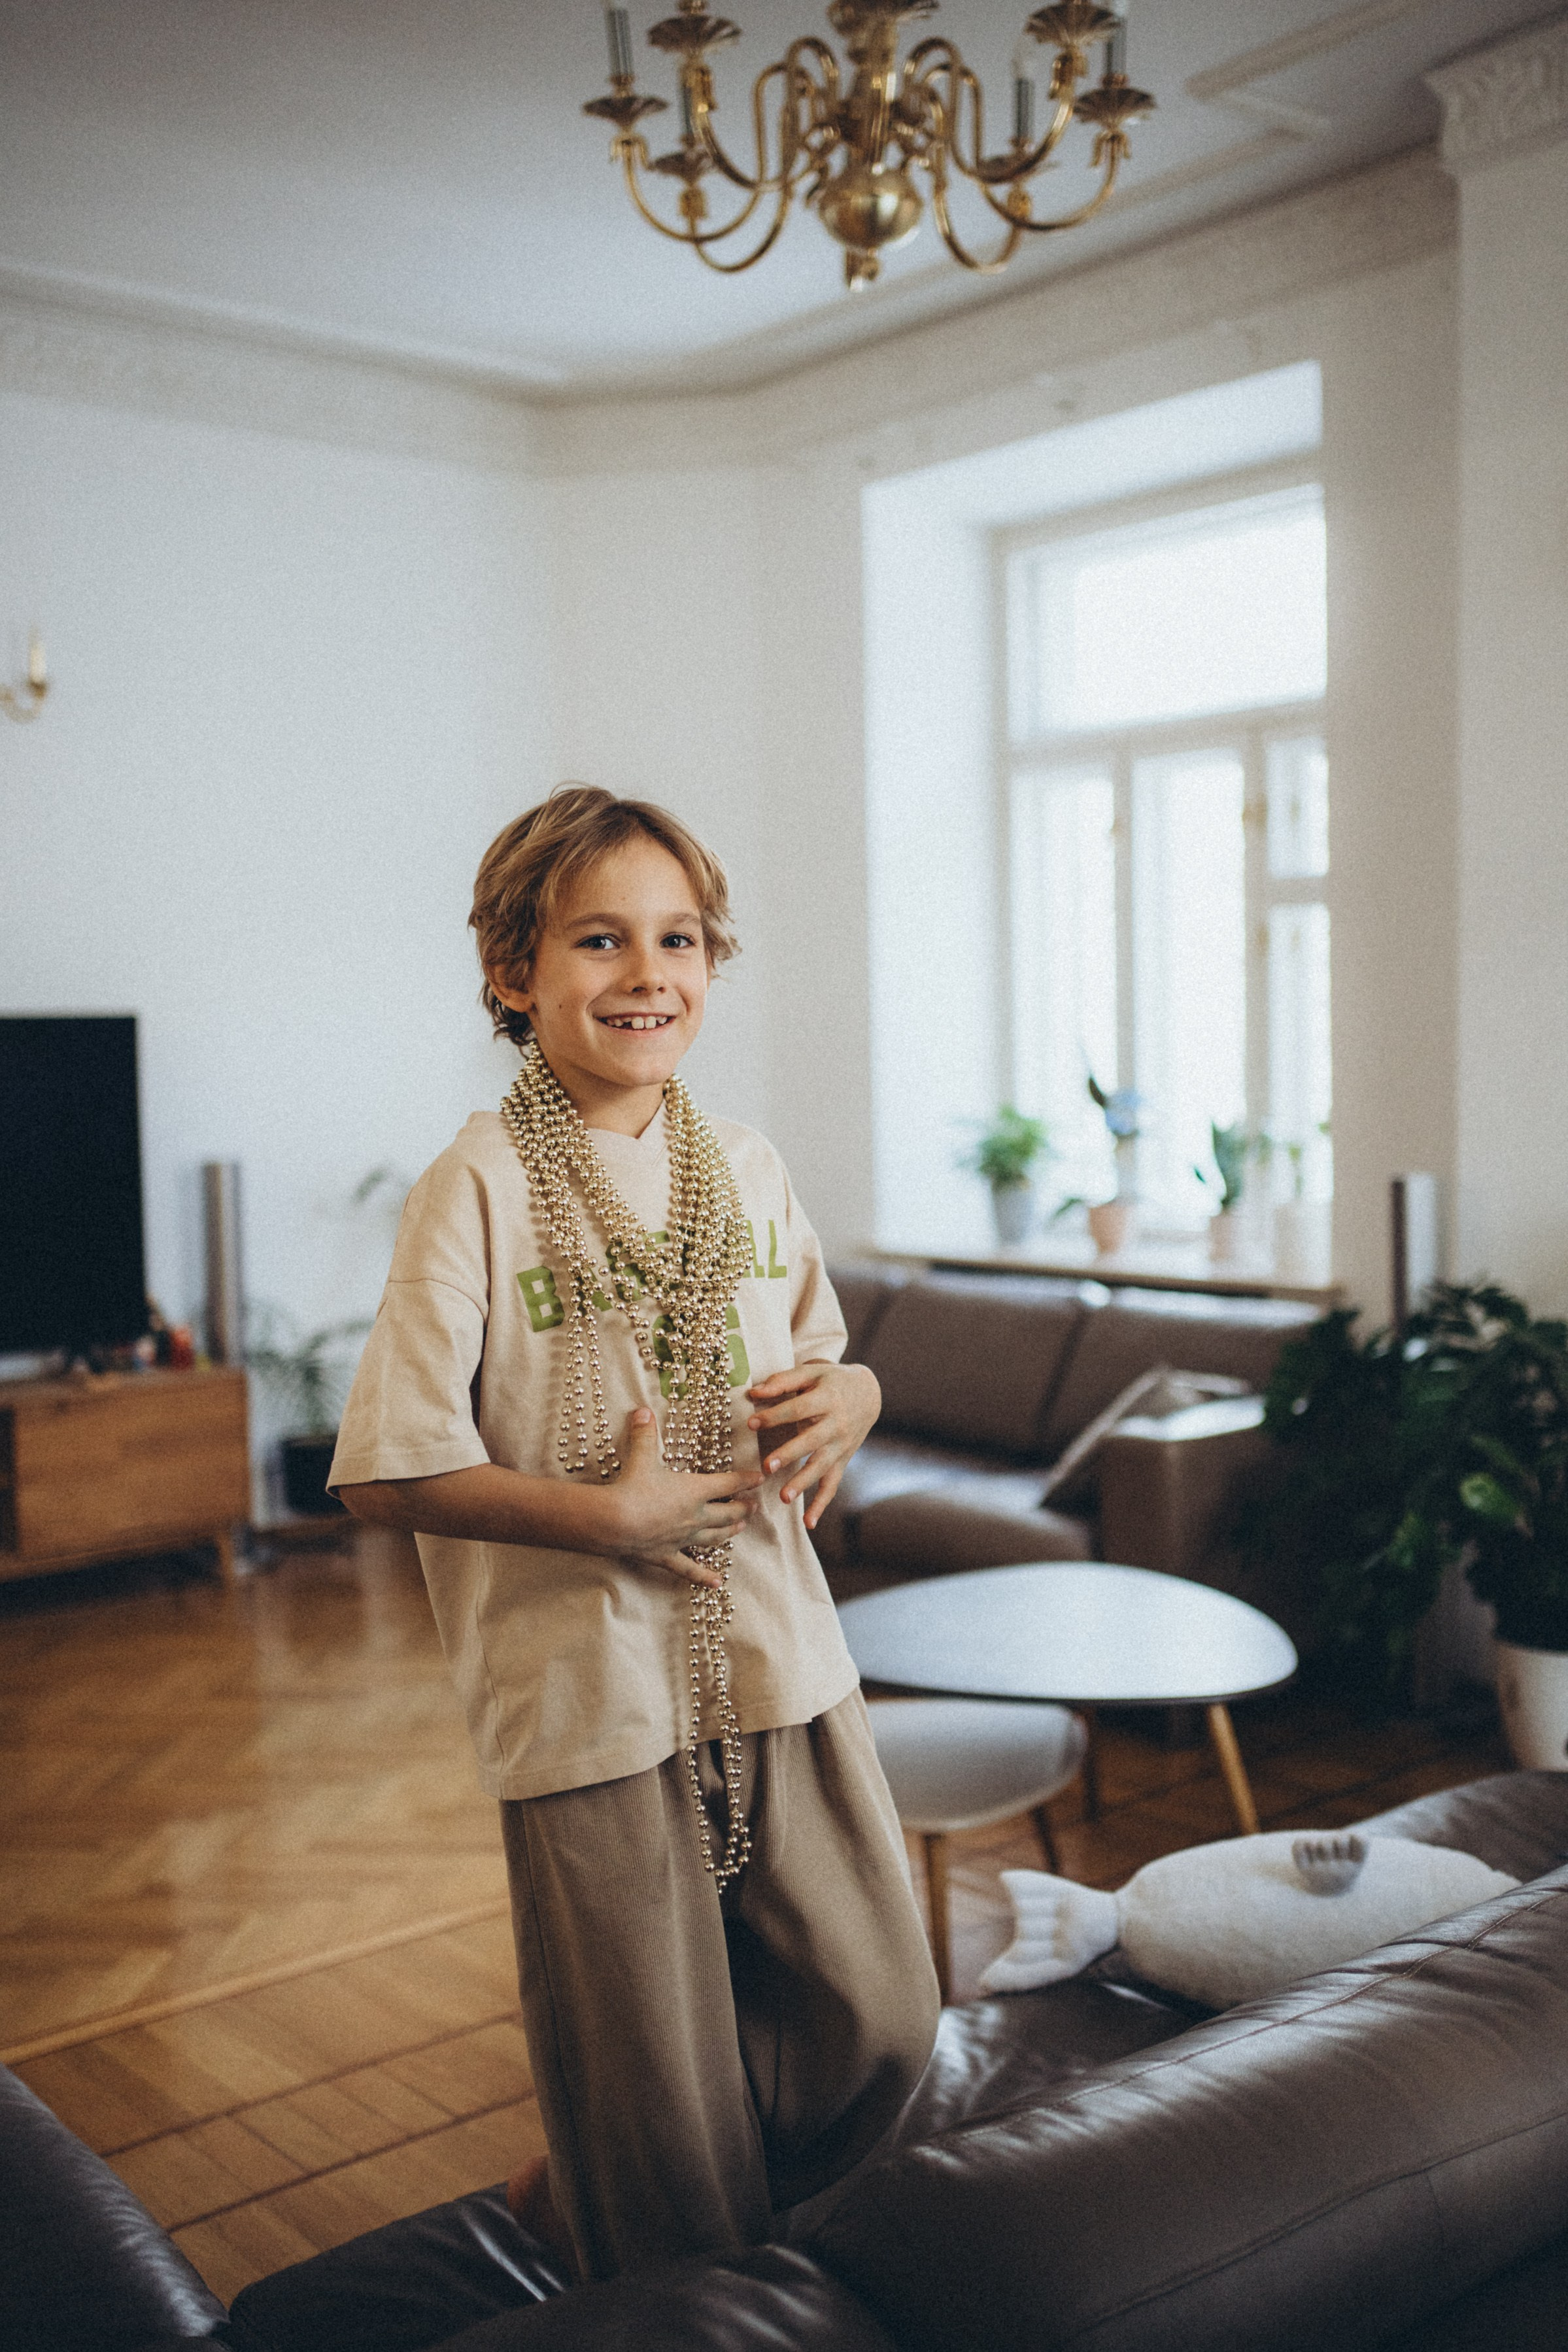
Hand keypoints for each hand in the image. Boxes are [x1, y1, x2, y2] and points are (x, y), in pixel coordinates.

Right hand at [607, 1408, 762, 1588]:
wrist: (614, 1521)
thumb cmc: (632, 1487)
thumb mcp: (641, 1456)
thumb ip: (645, 1433)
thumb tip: (642, 1410)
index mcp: (695, 1490)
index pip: (729, 1484)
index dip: (746, 1480)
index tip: (760, 1478)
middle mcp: (695, 1516)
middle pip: (728, 1514)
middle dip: (743, 1509)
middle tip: (754, 1506)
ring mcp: (683, 1538)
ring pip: (715, 1538)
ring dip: (729, 1533)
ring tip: (740, 1530)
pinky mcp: (667, 1555)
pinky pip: (689, 1568)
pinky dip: (703, 1576)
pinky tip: (716, 1583)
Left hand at [747, 1361, 880, 1530]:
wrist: (868, 1394)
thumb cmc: (831, 1381)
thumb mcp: (811, 1373)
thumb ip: (783, 1380)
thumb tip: (753, 1391)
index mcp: (828, 1398)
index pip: (799, 1409)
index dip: (775, 1415)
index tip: (751, 1423)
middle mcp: (837, 1424)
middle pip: (811, 1440)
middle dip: (789, 1454)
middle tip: (766, 1466)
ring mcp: (841, 1445)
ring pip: (822, 1466)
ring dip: (804, 1483)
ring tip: (784, 1497)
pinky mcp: (842, 1460)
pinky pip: (832, 1485)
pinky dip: (821, 1504)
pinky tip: (808, 1523)